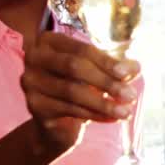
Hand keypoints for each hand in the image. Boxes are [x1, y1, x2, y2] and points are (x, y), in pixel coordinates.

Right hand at [20, 32, 139, 152]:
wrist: (60, 123)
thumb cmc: (83, 88)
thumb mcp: (101, 74)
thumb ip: (118, 67)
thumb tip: (134, 67)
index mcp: (50, 41)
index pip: (81, 49)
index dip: (107, 61)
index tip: (128, 74)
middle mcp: (34, 58)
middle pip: (74, 67)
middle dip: (106, 82)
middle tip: (131, 95)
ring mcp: (30, 82)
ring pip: (72, 91)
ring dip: (104, 103)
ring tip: (125, 111)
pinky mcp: (34, 106)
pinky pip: (68, 109)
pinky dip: (94, 114)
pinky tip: (112, 118)